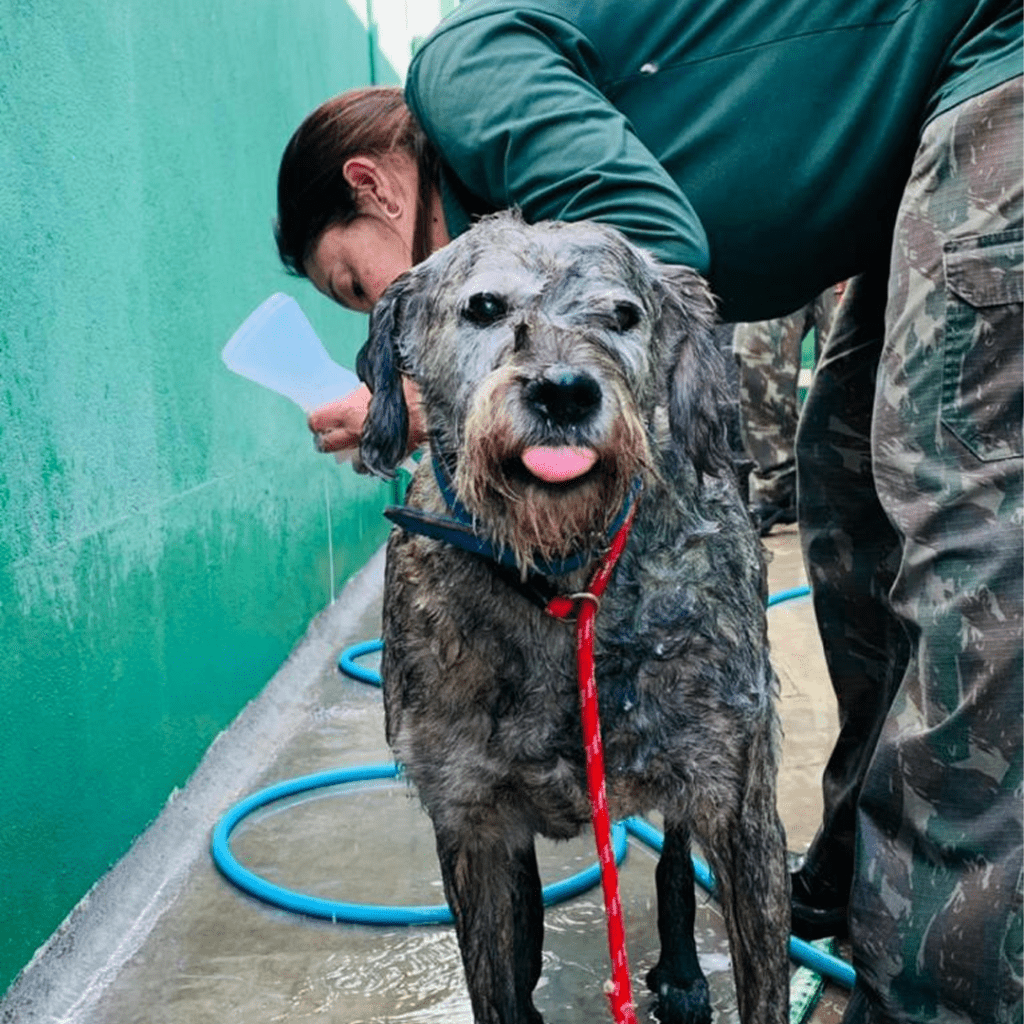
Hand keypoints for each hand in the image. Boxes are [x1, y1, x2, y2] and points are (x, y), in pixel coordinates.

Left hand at [308, 379, 426, 456]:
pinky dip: (377, 463)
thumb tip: (353, 397)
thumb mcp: (376, 383)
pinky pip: (377, 468)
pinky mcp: (390, 459)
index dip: (316, 420)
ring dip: (354, 457)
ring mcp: (371, 449)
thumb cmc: (405, 387)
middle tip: (328, 437)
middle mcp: (355, 433)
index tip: (318, 419)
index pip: (316, 421)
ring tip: (359, 449)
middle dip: (324, 442)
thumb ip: (360, 395)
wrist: (430, 404)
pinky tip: (381, 454)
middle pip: (326, 445)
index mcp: (347, 411)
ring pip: (354, 464)